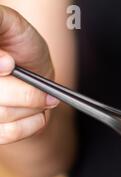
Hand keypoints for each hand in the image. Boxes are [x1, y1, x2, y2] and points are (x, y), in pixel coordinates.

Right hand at [0, 5, 56, 144]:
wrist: (35, 72)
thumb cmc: (22, 46)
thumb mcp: (12, 24)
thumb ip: (1, 23)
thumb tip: (1, 57)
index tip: (10, 63)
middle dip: (25, 91)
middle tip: (41, 84)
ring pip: (3, 114)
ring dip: (32, 107)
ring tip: (41, 97)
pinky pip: (8, 134)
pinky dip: (31, 124)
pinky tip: (38, 113)